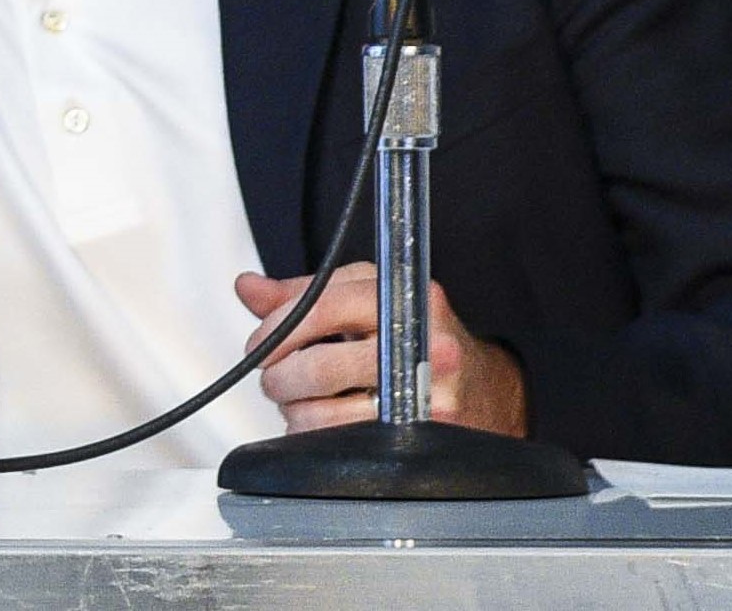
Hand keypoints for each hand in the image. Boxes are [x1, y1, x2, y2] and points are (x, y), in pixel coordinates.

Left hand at [235, 264, 528, 435]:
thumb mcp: (365, 297)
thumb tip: (248, 288)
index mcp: (401, 296)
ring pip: (325, 415)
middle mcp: (420, 343)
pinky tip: (328, 421)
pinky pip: (345, 443)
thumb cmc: (415, 335)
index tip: (260, 345)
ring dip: (297, 412)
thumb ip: (305, 294)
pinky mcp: (422, 436)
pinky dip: (321, 436)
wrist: (483, 386)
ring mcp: (425, 393)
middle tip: (276, 379)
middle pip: (318, 368)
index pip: (322, 307)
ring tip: (302, 402)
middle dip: (279, 378)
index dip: (277, 329)